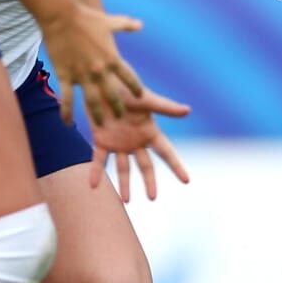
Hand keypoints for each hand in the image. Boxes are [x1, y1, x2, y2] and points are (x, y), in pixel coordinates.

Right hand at [39, 4, 143, 126]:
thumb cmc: (86, 17)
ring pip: (92, 101)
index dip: (135, 88)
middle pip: (113, 94)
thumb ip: (126, 25)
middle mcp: (100, 70)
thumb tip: (140, 25)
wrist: (61, 17)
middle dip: (117, 107)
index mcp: (112, 57)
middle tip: (120, 117)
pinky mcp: (66, 76)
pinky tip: (67, 123)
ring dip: (97, 114)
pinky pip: (67, 99)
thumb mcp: (110, 21)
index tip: (139, 96)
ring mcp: (82, 75)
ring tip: (101, 124)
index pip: (129, 77)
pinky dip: (67, 112)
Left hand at [87, 86, 191, 201]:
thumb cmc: (127, 88)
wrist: (103, 81)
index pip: (166, 152)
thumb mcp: (146, 99)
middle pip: (146, 165)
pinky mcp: (101, 140)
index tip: (186, 180)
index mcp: (150, 131)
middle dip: (149, 182)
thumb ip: (165, 107)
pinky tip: (92, 185)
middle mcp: (136, 141)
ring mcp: (118, 142)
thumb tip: (188, 110)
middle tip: (153, 198)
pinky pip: (99, 160)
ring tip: (125, 201)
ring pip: (123, 168)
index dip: (176, 166)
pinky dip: (95, 172)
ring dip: (124, 184)